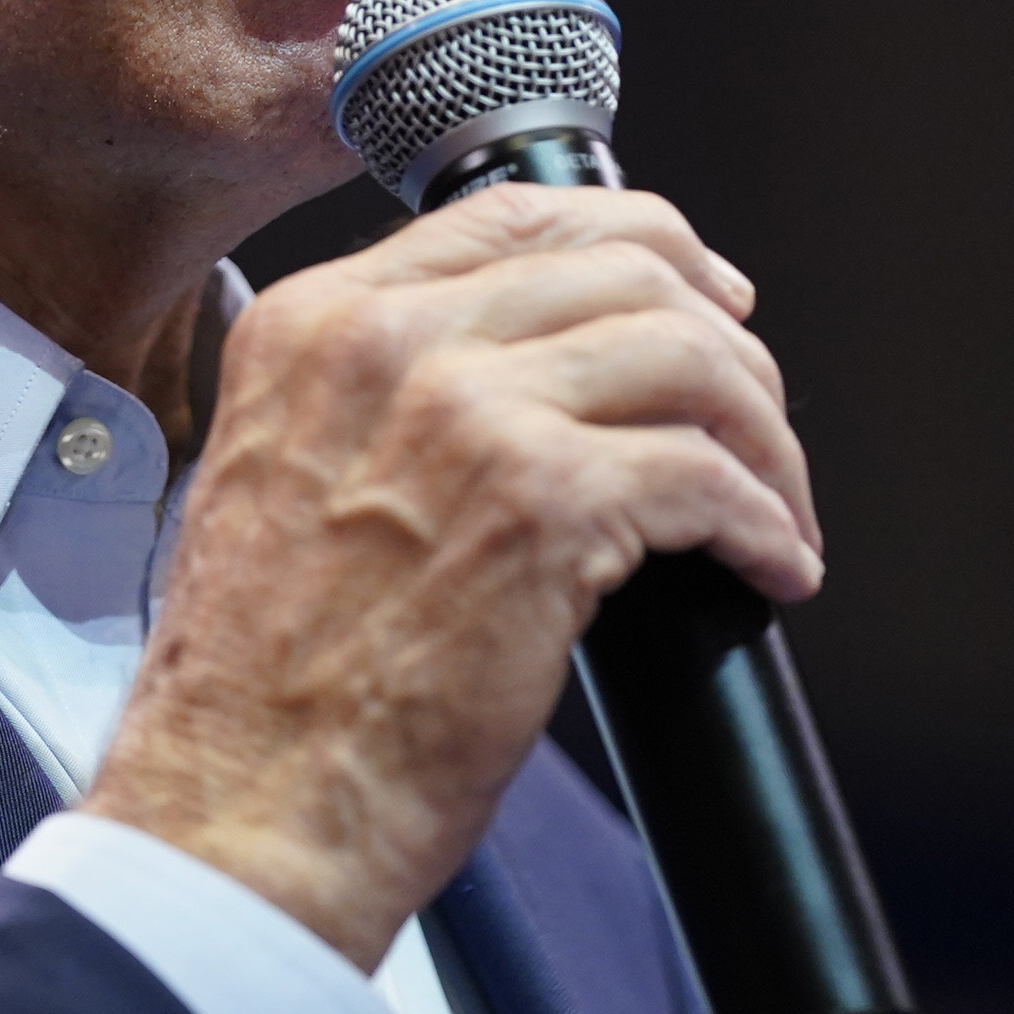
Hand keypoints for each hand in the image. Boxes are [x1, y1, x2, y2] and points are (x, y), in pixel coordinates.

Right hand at [78, 183, 821, 970]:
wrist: (239, 800)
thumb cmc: (255, 683)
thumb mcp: (274, 473)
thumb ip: (369, 397)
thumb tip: (517, 378)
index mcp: (313, 322)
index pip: (512, 213)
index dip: (637, 241)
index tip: (700, 295)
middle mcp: (386, 340)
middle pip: (622, 268)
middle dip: (722, 341)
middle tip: (754, 414)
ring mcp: (467, 413)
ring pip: (686, 358)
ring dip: (759, 438)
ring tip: (774, 507)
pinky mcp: (543, 506)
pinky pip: (707, 476)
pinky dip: (763, 523)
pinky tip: (769, 567)